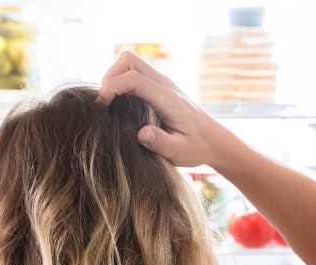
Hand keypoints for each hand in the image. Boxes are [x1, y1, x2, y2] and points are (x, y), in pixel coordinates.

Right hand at [98, 52, 228, 167]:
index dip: (112, 87)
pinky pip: (134, 72)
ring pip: (130, 63)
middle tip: (103, 103)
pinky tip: (119, 104)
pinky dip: (121, 82)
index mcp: (167, 98)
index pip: (134, 79)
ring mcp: (162, 83)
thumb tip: (141, 134)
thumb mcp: (179, 152)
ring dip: (114, 77)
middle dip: (110, 77)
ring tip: (108, 103)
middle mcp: (164, 84)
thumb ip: (160, 143)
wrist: (213, 141)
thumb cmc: (196, 148)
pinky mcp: (159, 86)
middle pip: (128, 61)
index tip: (101, 106)